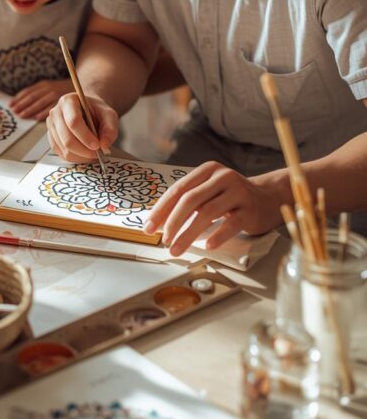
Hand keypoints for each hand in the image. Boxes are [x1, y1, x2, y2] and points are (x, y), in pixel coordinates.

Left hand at [9, 79, 72, 120]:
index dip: (19, 98)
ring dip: (29, 109)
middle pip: (32, 96)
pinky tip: (35, 118)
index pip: (28, 91)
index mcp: (43, 85)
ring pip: (40, 102)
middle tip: (15, 112)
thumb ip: (37, 96)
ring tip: (22, 115)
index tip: (11, 105)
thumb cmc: (61, 93)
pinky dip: (42, 112)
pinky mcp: (63, 100)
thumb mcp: (48, 90)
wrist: (81, 88)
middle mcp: (49, 88)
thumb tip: (18, 106)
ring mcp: (56, 94)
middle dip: (22, 104)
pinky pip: (50, 107)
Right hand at [47, 93, 118, 162]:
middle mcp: (56, 113)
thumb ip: (110, 129)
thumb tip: (104, 145)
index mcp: (68, 101)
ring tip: (93, 153)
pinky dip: (76, 158)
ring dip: (81, 156)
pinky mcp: (51, 138)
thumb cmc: (97, 111)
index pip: (74, 122)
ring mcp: (51, 126)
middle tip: (98, 153)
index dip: (85, 136)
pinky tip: (85, 154)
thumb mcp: (109, 115)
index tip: (97, 145)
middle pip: (67, 138)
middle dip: (84, 150)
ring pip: (64, 149)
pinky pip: (62, 154)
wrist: (88, 111)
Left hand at [143, 161, 283, 253]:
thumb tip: (160, 221)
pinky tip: (208, 246)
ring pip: (207, 213)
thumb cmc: (232, 197)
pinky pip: (231, 224)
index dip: (161, 209)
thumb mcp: (210, 190)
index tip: (149, 227)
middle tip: (163, 240)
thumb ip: (190, 200)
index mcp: (208, 170)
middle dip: (173, 222)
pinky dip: (218, 235)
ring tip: (176, 248)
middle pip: (191, 200)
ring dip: (188, 234)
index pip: (179, 189)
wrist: (269, 197)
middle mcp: (223, 177)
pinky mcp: (250, 210)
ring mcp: (238, 192)